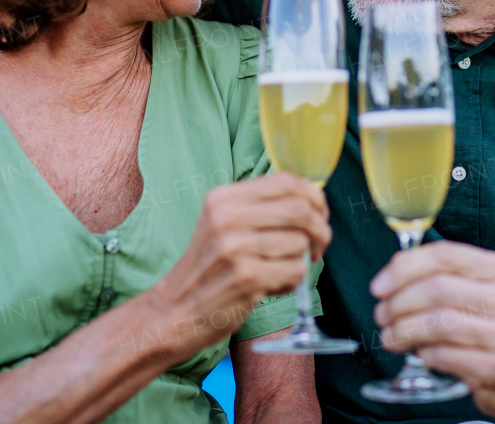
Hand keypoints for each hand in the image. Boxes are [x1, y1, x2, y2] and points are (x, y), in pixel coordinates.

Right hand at [144, 172, 331, 355]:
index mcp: (223, 198)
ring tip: (279, 270)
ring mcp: (236, 248)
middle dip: (320, 229)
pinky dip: (292, 281)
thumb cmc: (207, 270)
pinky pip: (295, 271)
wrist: (173, 312)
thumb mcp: (221, 224)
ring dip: (301, 260)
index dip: (313, 196)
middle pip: (301, 210)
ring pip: (301, 243)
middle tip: (318, 245)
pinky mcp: (247, 278)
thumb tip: (312, 200)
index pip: (286, 181)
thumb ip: (259, 208)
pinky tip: (272, 286)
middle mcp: (228, 218)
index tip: (320, 214)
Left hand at [371, 240, 494, 423]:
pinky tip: (421, 353)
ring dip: (404, 330)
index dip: (404, 267)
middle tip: (382, 315)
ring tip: (392, 337)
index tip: (380, 285)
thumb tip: (396, 273)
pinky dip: (424, 354)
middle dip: (398, 303)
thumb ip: (451, 277)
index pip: (446, 255)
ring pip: (439, 323)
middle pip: (438, 289)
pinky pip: (446, 355)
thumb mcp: (491, 291)